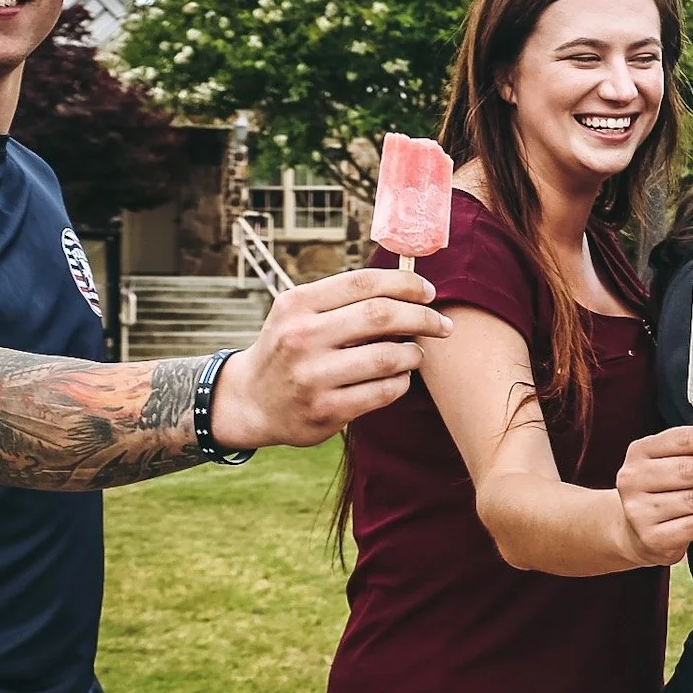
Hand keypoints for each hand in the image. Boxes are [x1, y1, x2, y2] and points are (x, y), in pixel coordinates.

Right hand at [210, 269, 452, 448]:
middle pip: (381, 315)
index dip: (405, 284)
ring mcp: (312, 376)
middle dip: (423, 318)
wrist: (250, 401)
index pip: (363, 282)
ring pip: (387, 356)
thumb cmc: (290, 349)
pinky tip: (398, 378)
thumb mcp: (300, 315)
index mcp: (297, 304)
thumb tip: (410, 290)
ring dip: (413, 354)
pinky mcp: (325, 409)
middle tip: (443, 325)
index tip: (428, 292)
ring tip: (415, 354)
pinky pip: (383, 391)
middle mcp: (301, 337)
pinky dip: (401, 383)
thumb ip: (344, 301)